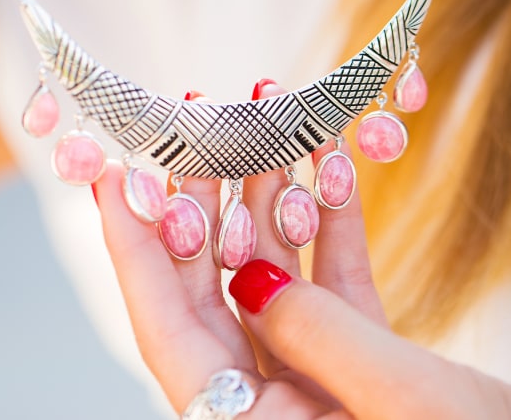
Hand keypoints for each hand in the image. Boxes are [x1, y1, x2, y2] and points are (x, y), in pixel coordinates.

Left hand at [91, 82, 510, 418]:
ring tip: (273, 119)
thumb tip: (249, 274)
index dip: (133, 249)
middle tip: (202, 121)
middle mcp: (271, 401)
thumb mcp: (397, 401)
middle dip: (207, 198)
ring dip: (275, 195)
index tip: (113, 176)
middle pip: (213, 287)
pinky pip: (335, 283)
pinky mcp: (366, 359)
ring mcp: (319, 376)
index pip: (166, 327)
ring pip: (275, 275)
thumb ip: (317, 335)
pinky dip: (332, 226)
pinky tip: (331, 166)